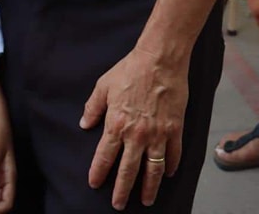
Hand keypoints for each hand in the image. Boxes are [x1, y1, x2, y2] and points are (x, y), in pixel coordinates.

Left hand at [80, 46, 187, 210]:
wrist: (159, 60)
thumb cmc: (130, 70)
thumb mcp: (103, 85)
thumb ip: (93, 107)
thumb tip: (84, 124)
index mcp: (116, 124)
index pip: (105, 156)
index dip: (98, 172)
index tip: (94, 183)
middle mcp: (136, 135)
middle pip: (128, 170)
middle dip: (122, 190)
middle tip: (118, 205)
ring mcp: (157, 134)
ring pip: (153, 170)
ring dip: (149, 188)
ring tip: (146, 200)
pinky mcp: (175, 129)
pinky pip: (173, 155)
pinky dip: (170, 167)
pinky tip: (167, 174)